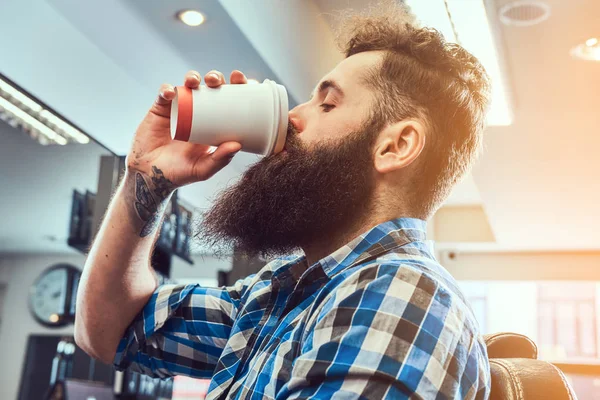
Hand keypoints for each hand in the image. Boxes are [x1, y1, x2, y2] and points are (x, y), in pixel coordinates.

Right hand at [125, 70, 248, 187]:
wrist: (150, 175)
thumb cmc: (180, 173)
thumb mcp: (203, 169)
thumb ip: (219, 160)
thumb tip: (237, 145)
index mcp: (215, 123)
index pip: (231, 100)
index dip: (238, 88)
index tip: (245, 83)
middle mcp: (200, 111)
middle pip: (211, 87)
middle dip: (216, 77)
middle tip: (217, 81)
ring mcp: (179, 107)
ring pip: (188, 84)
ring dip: (193, 77)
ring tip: (194, 82)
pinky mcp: (160, 108)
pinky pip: (164, 93)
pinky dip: (166, 90)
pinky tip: (169, 93)